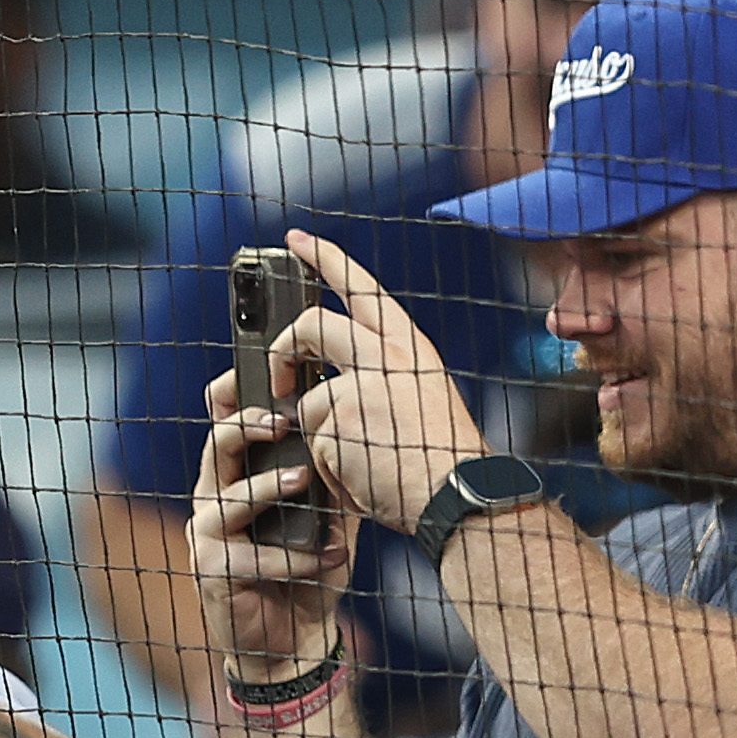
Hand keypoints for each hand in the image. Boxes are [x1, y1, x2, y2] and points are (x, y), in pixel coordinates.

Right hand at [188, 370, 357, 684]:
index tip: (272, 371)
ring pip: (226, 497)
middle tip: (284, 420)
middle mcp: (214, 498)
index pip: (226, 422)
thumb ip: (330, 478)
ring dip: (269, 489)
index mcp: (239, 476)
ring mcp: (208, 535)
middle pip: (217, 445)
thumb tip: (356, 431)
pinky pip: (248, 554)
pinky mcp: (211, 572)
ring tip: (304, 481)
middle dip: (248, 426)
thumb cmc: (308, 573)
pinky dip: (291, 557)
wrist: (295, 643)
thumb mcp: (328, 516)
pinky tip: (327, 558)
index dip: (239, 395)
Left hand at [271, 233, 488, 540]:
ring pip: (305, 397)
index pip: (362, 288)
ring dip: (311, 430)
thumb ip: (378, 379)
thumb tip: (321, 384)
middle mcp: (386, 357)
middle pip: (311, 325)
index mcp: (409, 347)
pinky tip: (356, 478)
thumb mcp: (418, 400)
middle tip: (279, 374)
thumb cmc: (439, 462)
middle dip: (282, 348)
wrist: (456, 497)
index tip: (295, 240)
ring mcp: (360, 386)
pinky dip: (323, 466)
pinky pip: (309, 441)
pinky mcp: (339, 420)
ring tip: (343, 456)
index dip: (325, 259)